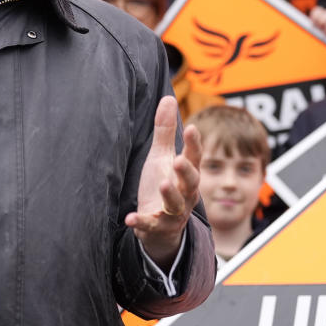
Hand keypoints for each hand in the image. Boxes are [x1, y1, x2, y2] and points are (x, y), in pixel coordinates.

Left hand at [125, 96, 201, 268]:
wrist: (160, 228)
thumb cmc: (162, 184)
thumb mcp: (161, 156)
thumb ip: (166, 131)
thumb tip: (168, 97)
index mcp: (186, 174)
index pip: (194, 157)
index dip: (194, 143)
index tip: (191, 127)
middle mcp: (185, 193)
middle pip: (191, 182)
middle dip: (186, 171)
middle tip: (179, 160)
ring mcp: (173, 212)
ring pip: (176, 204)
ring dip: (170, 195)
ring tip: (163, 184)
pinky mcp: (157, 227)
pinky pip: (151, 225)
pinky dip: (141, 223)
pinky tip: (130, 218)